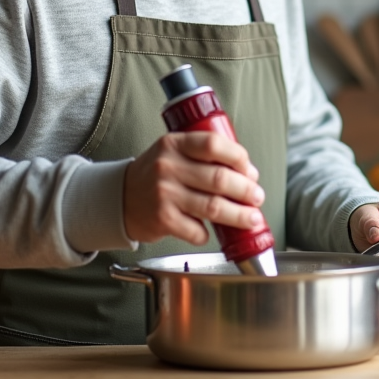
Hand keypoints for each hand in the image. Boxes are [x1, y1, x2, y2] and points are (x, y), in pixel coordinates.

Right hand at [123, 132, 265, 244]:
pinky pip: (197, 230)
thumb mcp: (174, 152)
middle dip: (247, 190)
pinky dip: (209, 234)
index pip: (214, 144)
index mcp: (174, 143)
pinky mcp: (162, 219)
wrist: (120, 198)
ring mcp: (164, 194)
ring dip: (239, 215)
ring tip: (252, 218)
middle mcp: (168, 166)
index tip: (250, 171)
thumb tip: (247, 174)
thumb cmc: (155, 175)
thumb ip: (204, 156)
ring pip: (214, 207)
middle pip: (220, 179)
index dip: (239, 158)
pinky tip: (213, 231)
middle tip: (258, 197)